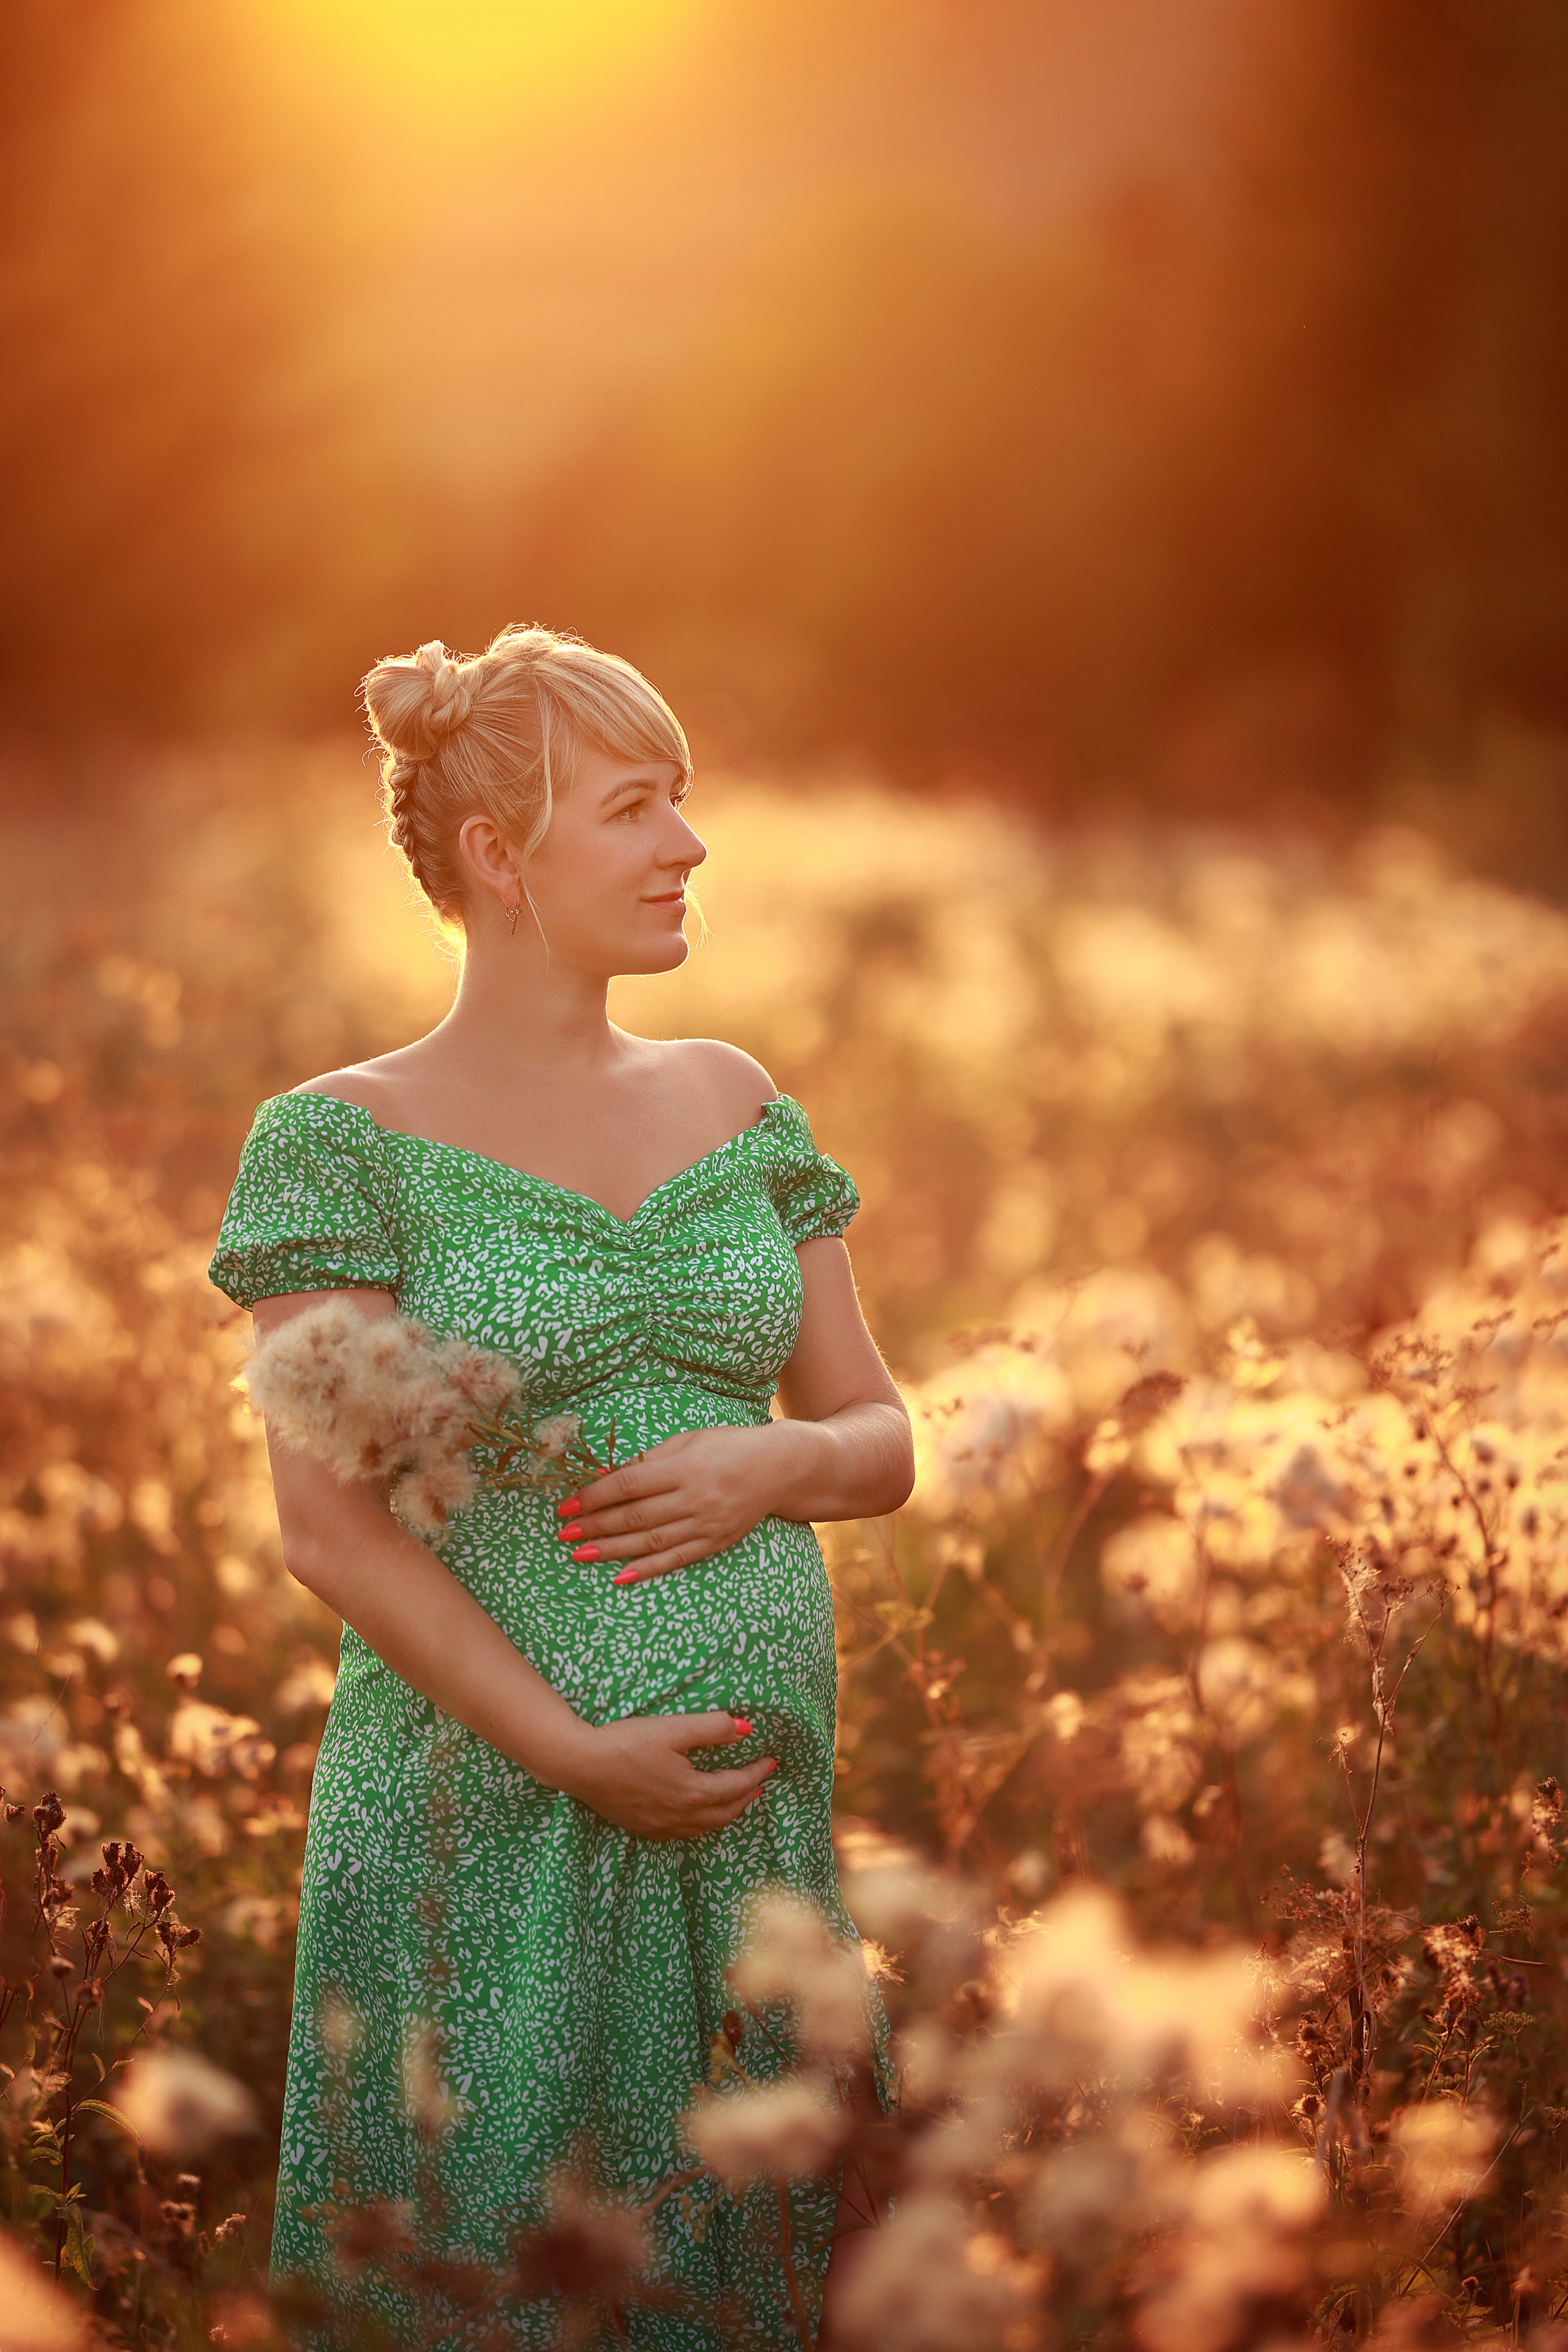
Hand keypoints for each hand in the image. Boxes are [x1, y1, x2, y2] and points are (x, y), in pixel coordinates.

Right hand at [556, 1711, 775, 1838]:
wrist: (579, 1764)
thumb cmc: (626, 1741)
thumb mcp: (673, 1727)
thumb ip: (712, 1728)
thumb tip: (748, 1728)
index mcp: (692, 1792)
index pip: (737, 1785)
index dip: (757, 1772)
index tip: (772, 1760)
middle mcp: (680, 1816)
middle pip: (726, 1812)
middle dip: (747, 1796)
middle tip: (760, 1781)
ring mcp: (660, 1827)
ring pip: (705, 1826)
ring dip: (726, 1812)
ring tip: (736, 1799)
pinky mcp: (642, 1828)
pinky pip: (683, 1832)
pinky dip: (701, 1823)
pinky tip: (697, 1814)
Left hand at [558, 1426, 807, 1584]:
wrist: (779, 1468)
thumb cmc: (728, 1446)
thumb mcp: (689, 1440)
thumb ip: (649, 1460)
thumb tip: (606, 1477)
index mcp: (686, 1466)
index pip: (630, 1485)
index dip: (595, 1496)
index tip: (567, 1504)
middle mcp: (696, 1498)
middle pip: (636, 1516)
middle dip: (596, 1525)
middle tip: (564, 1534)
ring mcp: (707, 1524)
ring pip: (651, 1542)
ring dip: (612, 1550)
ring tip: (580, 1554)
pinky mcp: (716, 1542)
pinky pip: (677, 1559)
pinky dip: (648, 1569)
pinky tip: (621, 1576)